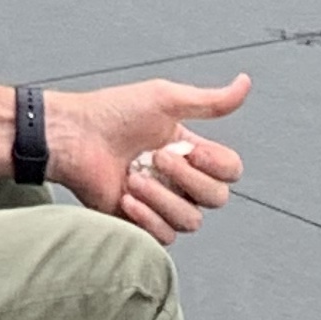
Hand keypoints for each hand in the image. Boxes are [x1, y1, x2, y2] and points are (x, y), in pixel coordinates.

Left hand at [50, 78, 249, 242]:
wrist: (74, 137)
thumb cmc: (113, 113)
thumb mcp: (164, 99)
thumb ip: (210, 101)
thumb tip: (246, 82)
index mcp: (191, 151)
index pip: (230, 171)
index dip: (217, 164)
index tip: (191, 148)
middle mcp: (181, 180)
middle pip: (217, 198)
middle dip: (186, 178)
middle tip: (155, 157)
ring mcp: (163, 203)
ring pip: (192, 221)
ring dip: (161, 198)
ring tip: (134, 178)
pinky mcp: (143, 225)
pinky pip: (166, 236)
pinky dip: (146, 217)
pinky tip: (126, 198)